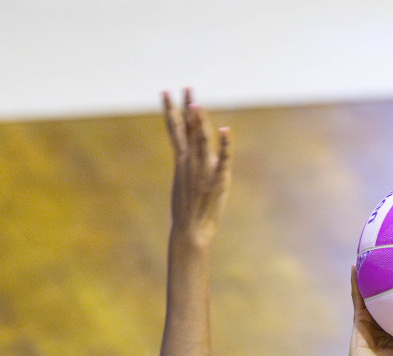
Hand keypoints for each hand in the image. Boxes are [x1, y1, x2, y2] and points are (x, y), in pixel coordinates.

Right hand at [163, 89, 230, 246]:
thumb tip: (189, 152)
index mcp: (183, 160)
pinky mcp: (218, 181)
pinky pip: (223, 159)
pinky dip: (225, 145)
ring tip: (195, 103)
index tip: (167, 93)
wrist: (190, 229)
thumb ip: (188, 164)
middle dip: (187, 108)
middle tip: (187, 88)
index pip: (176, 129)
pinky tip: (226, 130)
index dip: (172, 110)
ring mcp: (203, 170)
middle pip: (188, 129)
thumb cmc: (188, 209)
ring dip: (198, 121)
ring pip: (200, 140)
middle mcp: (191, 161)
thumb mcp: (185, 181)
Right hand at [345, 267, 392, 355]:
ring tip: (372, 253)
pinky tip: (355, 266)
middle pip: (388, 293)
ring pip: (370, 290)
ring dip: (370, 273)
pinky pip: (357, 295)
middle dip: (390, 276)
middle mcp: (383, 317)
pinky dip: (355, 281)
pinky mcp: (359, 316)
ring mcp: (370, 315)